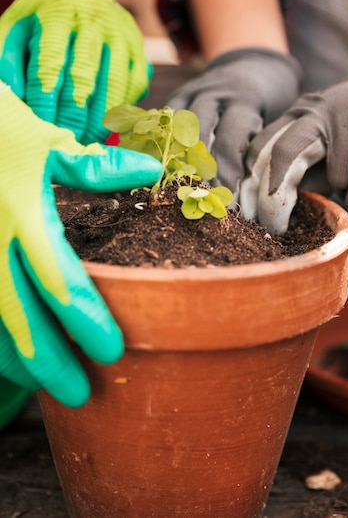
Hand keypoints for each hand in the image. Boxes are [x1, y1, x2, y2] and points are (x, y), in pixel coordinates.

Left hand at [0, 0, 149, 144]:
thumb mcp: (15, 27)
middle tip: (65, 141)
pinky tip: (108, 127)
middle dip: (74, 114)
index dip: (45, 100)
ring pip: (114, 83)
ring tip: (86, 141)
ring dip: (100, 118)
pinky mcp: (138, 47)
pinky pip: (134, 85)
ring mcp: (120, 33)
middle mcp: (92, 20)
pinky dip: (122, 109)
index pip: (51, 63)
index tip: (40, 127)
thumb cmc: (39, 18)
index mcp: (56, 13)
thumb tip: (9, 95)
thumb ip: (7, 58)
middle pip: (84, 75)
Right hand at [0, 82, 161, 406]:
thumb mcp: (46, 140)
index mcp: (25, 216)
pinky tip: (6, 355)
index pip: (62, 282)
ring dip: (16, 359)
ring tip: (43, 384)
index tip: (111, 351)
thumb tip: (149, 170)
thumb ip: (95, 166)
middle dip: (51, 361)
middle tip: (79, 393)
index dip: (87, 322)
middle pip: (23, 318)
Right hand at [167, 48, 301, 192]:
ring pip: (176, 130)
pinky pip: (163, 121)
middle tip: (201, 203)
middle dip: (199, 174)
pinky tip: (162, 170)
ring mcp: (193, 91)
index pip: (230, 143)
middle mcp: (216, 92)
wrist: (255, 64)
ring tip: (178, 191)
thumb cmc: (271, 103)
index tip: (228, 204)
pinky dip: (161, 144)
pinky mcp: (178, 95)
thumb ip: (261, 150)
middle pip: (198, 137)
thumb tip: (256, 200)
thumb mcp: (275, 119)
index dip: (227, 176)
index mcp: (245, 100)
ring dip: (176, 162)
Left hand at [240, 25, 347, 232]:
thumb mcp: (321, 136)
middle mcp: (321, 113)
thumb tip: (273, 211)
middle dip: (272, 200)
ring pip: (334, 178)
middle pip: (282, 155)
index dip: (247, 185)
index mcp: (300, 114)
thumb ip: (300, 166)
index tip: (242, 215)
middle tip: (271, 231)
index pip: (261, 147)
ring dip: (335, 198)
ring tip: (336, 203)